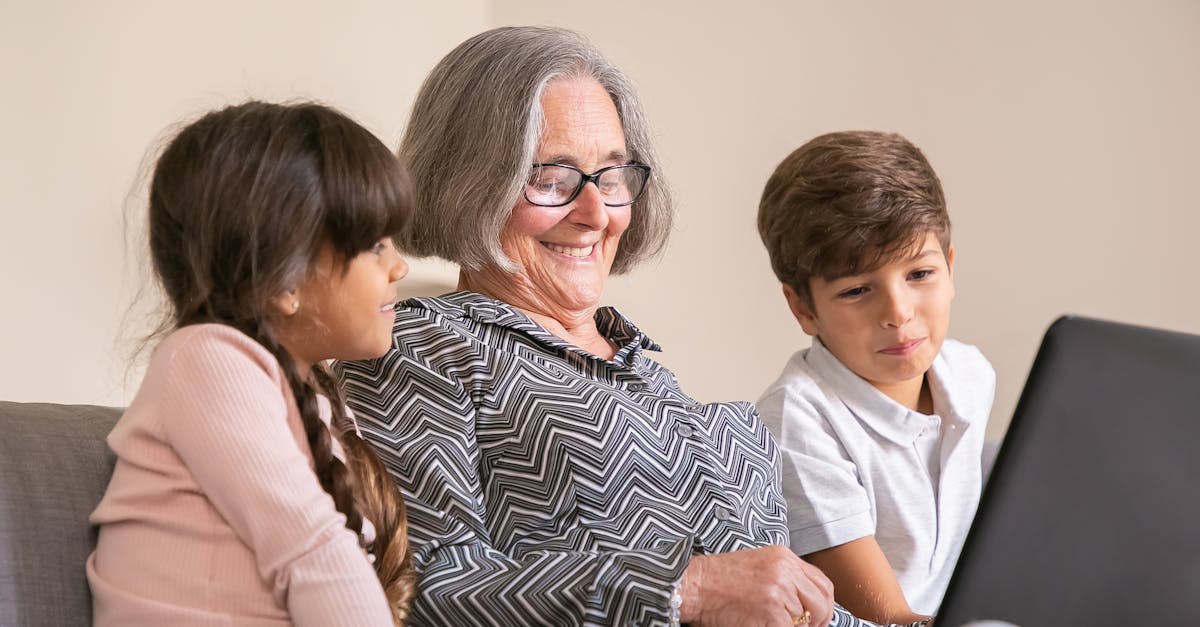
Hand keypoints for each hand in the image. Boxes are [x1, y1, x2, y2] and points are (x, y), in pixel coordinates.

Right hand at [679, 545, 833, 626]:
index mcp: (784, 557)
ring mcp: (779, 590)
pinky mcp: (771, 611)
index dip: (825, 604)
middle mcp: (785, 571)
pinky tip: (764, 625)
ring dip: (794, 626)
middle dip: (819, 621)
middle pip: (822, 601)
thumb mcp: (758, 566)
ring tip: (774, 623)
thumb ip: (784, 578)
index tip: (818, 617)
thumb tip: (804, 603)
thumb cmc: (718, 580)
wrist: (694, 585)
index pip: (822, 583)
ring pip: (806, 619)